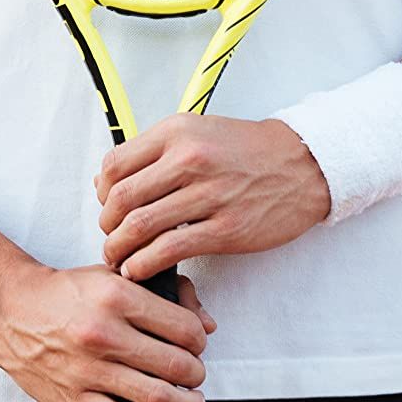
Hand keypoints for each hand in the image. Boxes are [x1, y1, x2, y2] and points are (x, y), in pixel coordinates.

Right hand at [0, 262, 218, 401]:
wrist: (10, 311)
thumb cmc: (65, 293)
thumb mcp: (112, 276)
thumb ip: (164, 293)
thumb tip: (206, 324)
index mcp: (116, 297)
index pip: (184, 328)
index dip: (199, 339)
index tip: (196, 343)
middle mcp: (103, 334)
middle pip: (177, 365)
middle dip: (196, 373)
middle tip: (194, 372)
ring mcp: (89, 371)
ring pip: (158, 398)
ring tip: (192, 401)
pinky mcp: (77, 400)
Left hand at [95, 114, 331, 278]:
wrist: (300, 164)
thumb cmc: (245, 150)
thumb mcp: (197, 132)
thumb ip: (155, 151)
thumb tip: (108, 178)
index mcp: (176, 133)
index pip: (115, 164)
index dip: (101, 192)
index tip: (106, 206)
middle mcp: (189, 160)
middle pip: (121, 198)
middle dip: (107, 224)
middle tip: (111, 236)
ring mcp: (208, 195)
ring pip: (140, 226)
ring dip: (120, 249)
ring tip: (119, 258)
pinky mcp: (225, 229)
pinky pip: (170, 250)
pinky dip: (145, 264)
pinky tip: (139, 269)